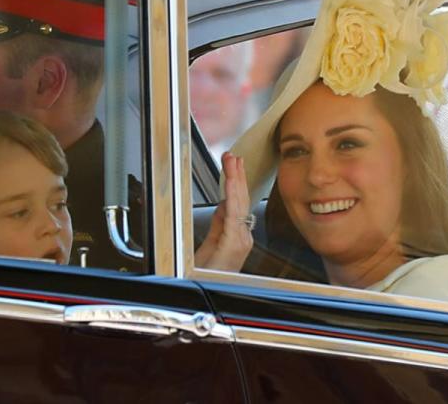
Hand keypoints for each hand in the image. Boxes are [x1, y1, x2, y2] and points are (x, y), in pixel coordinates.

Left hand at [195, 152, 252, 271]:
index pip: (239, 204)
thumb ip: (219, 224)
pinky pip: (233, 216)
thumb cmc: (207, 275)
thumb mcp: (211, 244)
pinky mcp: (232, 244)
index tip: (234, 165)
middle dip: (237, 176)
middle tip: (233, 156)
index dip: (237, 183)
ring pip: (239, 204)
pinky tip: (231, 184)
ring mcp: (240, 241)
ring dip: (235, 181)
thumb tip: (223, 204)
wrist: (203, 291)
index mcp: (239, 237)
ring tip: (233, 162)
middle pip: (242, 200)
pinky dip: (232, 197)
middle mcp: (243, 237)